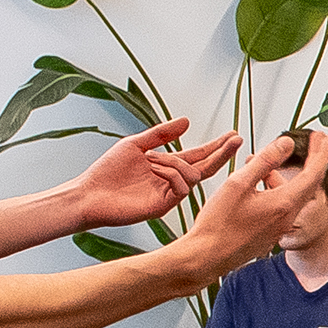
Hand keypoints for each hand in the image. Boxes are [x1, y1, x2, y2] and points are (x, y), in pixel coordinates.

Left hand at [68, 118, 239, 229]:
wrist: (90, 194)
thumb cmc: (108, 171)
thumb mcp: (136, 144)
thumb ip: (162, 134)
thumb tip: (187, 121)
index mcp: (167, 166)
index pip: (198, 155)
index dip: (215, 146)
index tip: (232, 135)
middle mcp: (172, 181)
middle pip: (205, 167)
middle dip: (221, 153)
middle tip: (236, 139)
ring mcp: (169, 194)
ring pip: (192, 175)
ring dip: (175, 162)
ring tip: (150, 159)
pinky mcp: (163, 206)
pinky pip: (182, 188)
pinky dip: (170, 174)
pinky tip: (153, 169)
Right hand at [173, 128, 327, 281]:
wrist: (207, 257)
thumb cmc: (218, 223)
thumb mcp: (239, 183)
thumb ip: (265, 161)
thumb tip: (287, 144)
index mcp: (284, 204)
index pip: (313, 173)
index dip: (321, 152)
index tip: (325, 136)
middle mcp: (287, 217)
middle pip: (308, 183)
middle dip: (314, 160)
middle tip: (317, 141)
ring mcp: (280, 227)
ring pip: (292, 194)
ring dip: (289, 174)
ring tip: (273, 159)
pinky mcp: (270, 233)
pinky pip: (281, 205)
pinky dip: (278, 189)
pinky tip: (260, 182)